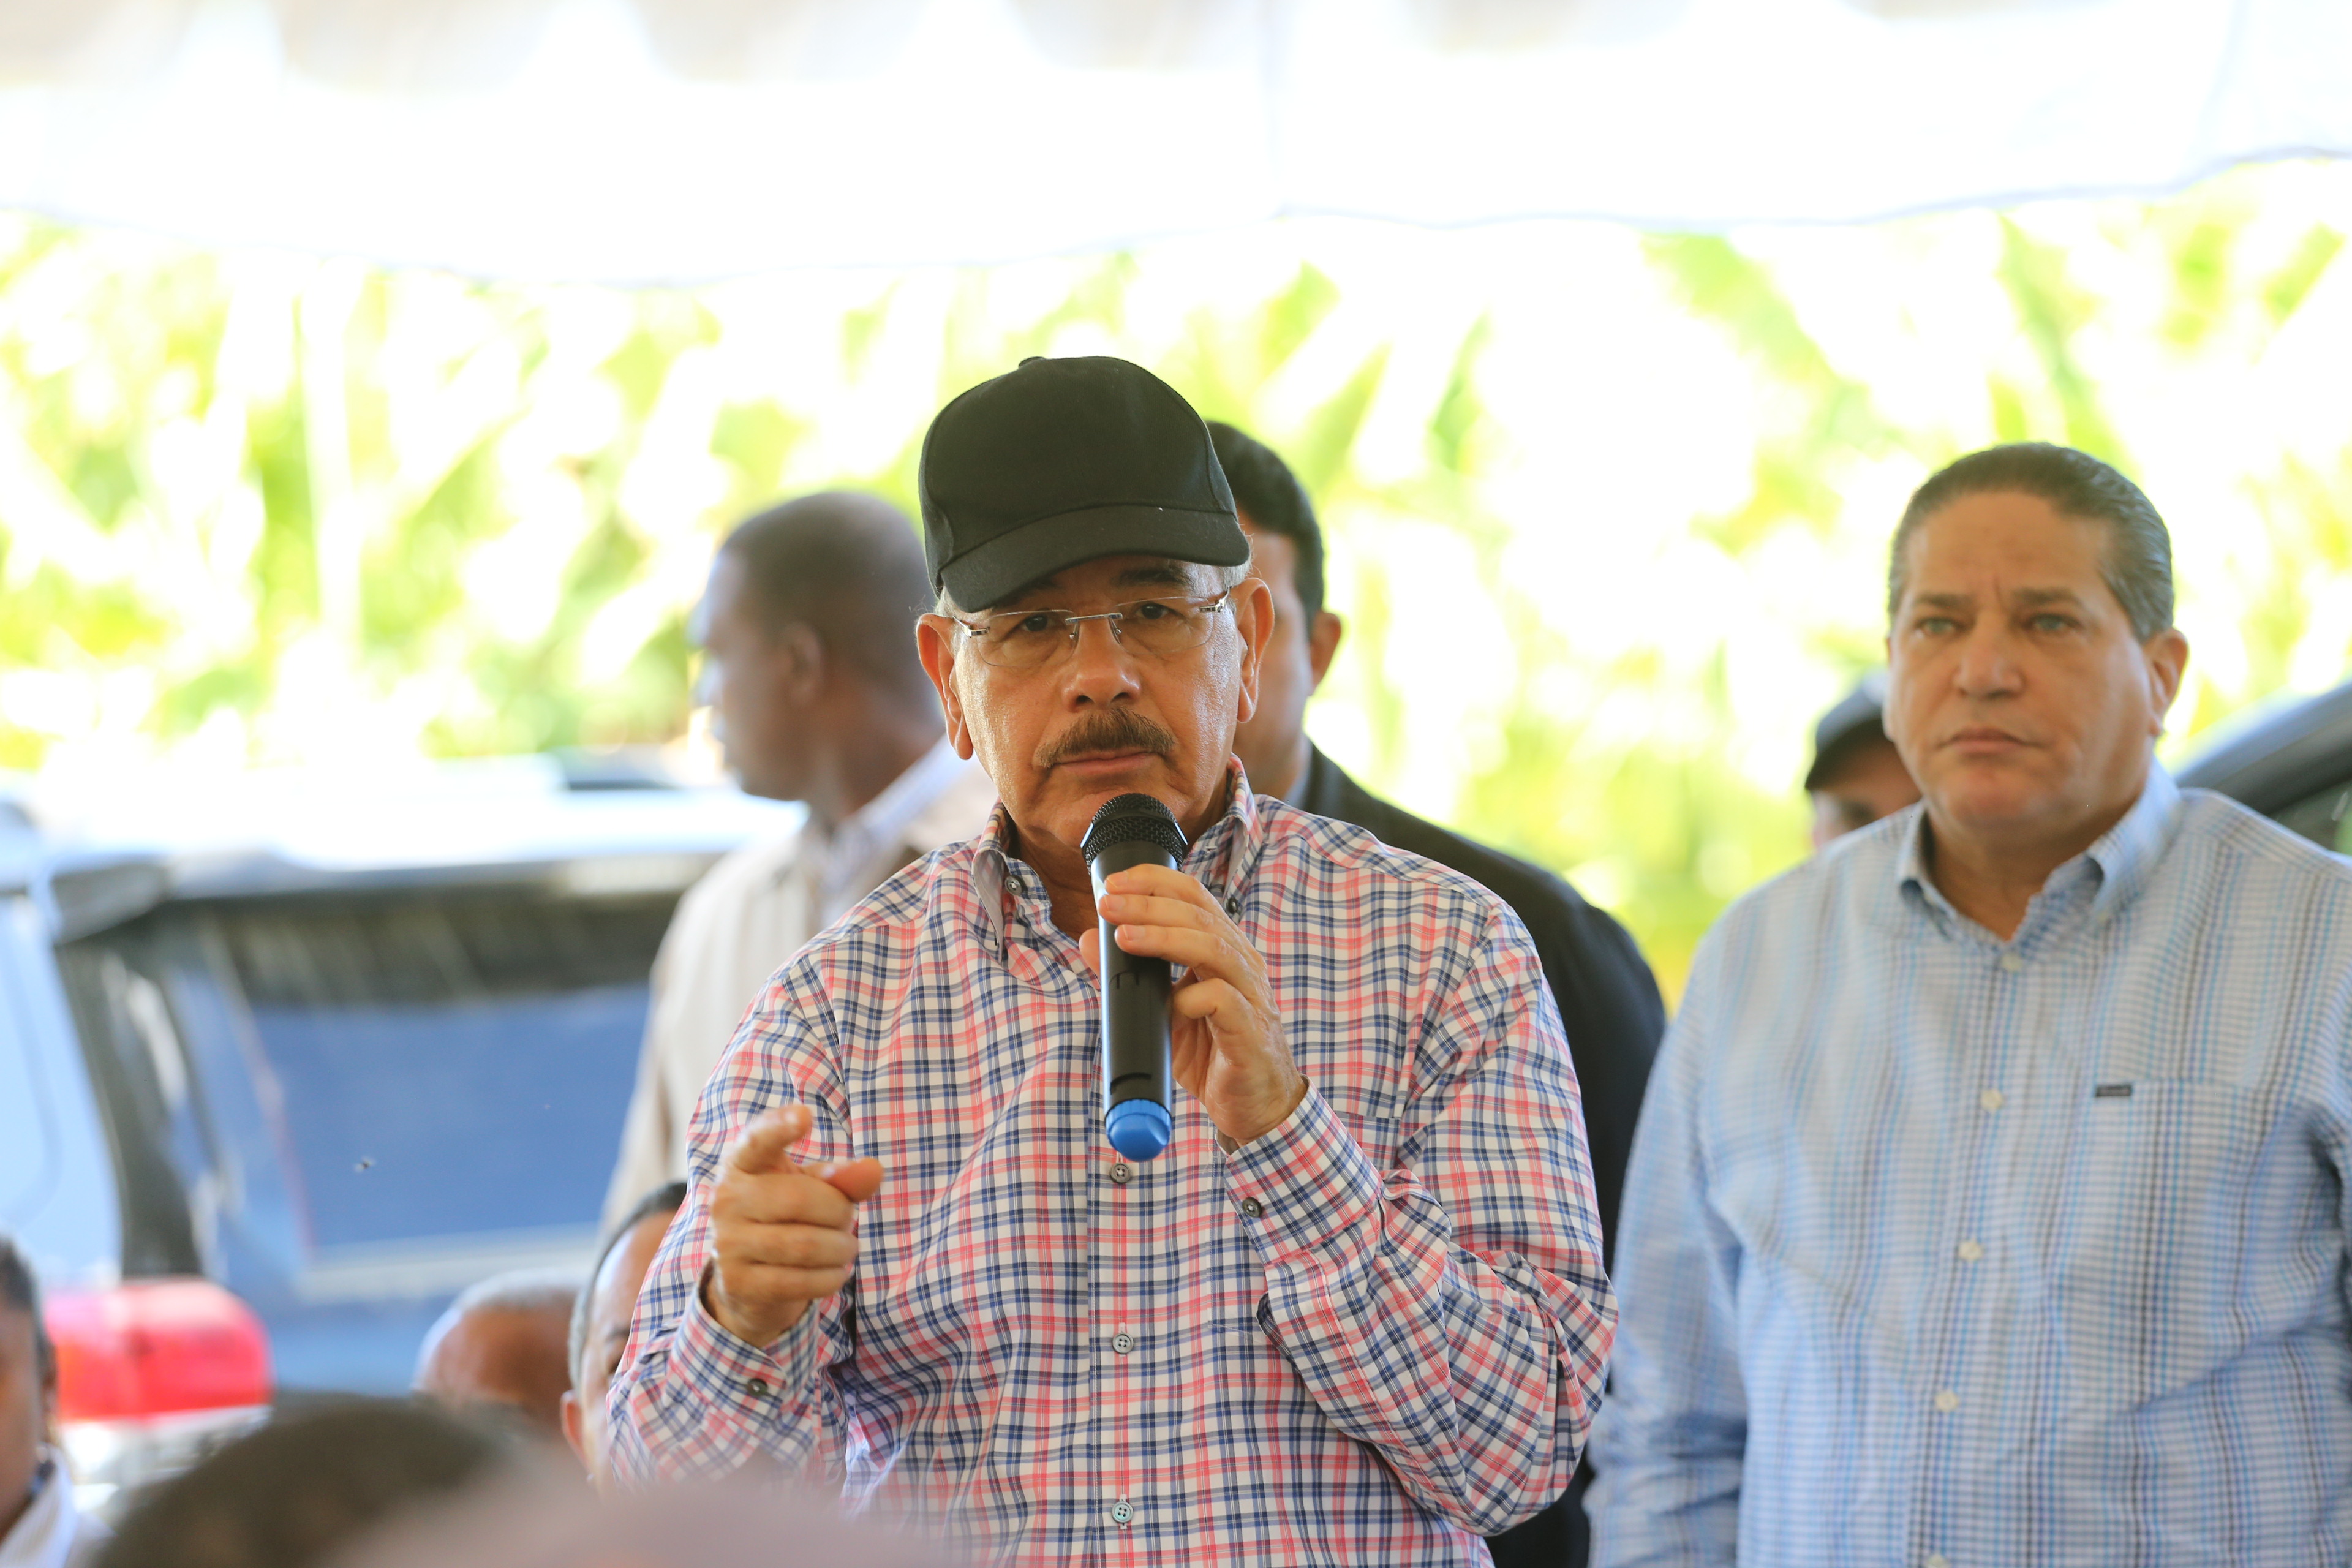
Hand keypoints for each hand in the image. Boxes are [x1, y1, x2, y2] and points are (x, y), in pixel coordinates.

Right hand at [701, 1104, 883, 1347]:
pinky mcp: (738, 1283)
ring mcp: (727, 1243)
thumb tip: (873, 1170)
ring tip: (845, 1247)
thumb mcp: (813, 1189)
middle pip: (801, 1199)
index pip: (757, 1140)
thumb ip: (843, 1178)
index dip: (780, 1127)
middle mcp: (727, 1199)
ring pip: (805, 1245)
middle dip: (839, 1211)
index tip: (805, 1115)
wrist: (752, 1281)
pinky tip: (836, 1271)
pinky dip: (831, 1277)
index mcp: (742, 1164)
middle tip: (845, 1219)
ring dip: (841, 1248)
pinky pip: (800, 1281)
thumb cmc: (788, 1218)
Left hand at [1082, 864, 1306, 1145]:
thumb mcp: (1160, 1010)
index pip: (1194, 897)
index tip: (1113, 882)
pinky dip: (1192, 997)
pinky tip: (1171, 1005)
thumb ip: (1127, 976)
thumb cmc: (1210, 1053)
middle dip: (1149, 904)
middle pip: (1199, 915)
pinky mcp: (1250, 1030)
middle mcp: (1240, 963)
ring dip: (1165, 938)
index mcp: (1222, 949)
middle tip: (1108, 905)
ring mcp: (1250, 995)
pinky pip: (1224, 1000)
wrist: (1254, 1105)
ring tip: (1125, 938)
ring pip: (1213, 947)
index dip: (1155, 881)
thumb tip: (1089, 939)